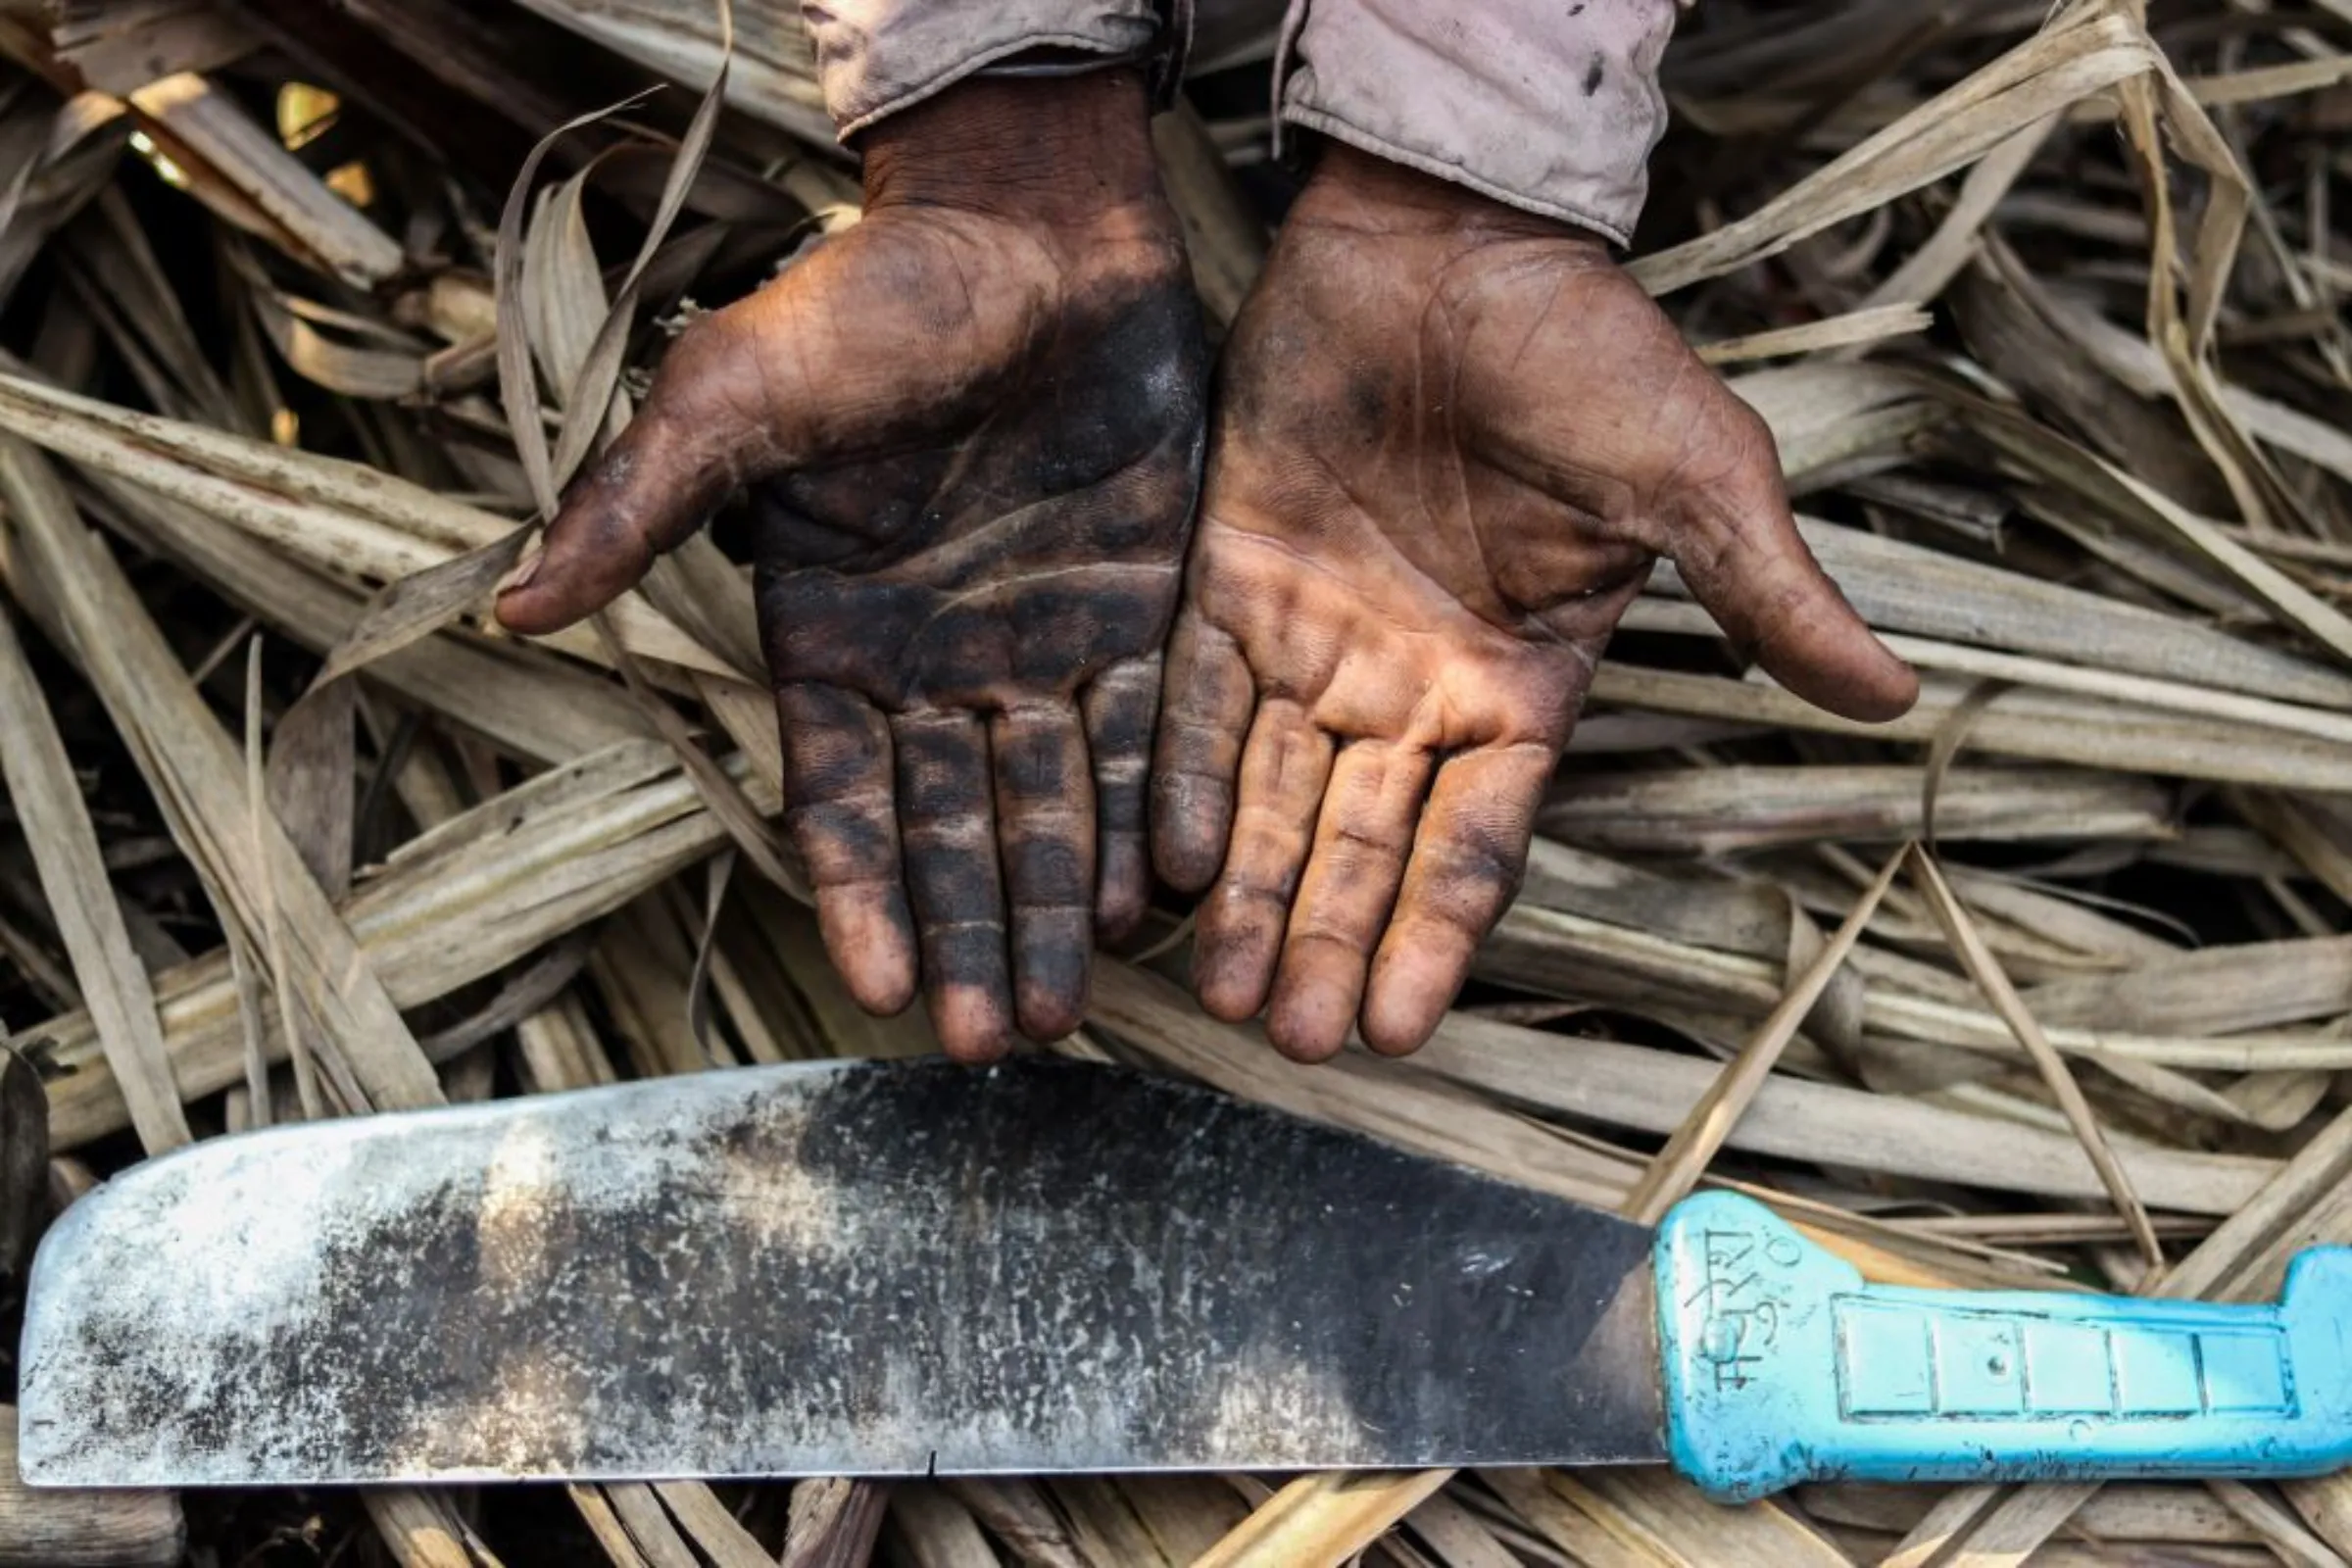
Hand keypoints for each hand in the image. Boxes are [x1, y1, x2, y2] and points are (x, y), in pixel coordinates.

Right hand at [497, 71, 1208, 1060]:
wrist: (1027, 225)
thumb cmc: (868, 299)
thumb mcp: (739, 392)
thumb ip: (640, 501)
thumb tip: (514, 599)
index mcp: (833, 639)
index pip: (841, 796)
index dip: (860, 891)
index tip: (881, 992)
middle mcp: (933, 665)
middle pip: (953, 827)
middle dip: (972, 934)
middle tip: (994, 1044)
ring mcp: (1039, 645)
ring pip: (1051, 804)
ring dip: (1061, 906)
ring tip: (1072, 1010)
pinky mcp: (1138, 613)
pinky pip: (1144, 735)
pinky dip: (1148, 815)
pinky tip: (1160, 899)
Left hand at [1151, 146, 1916, 1061]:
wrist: (1450, 232)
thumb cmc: (1584, 347)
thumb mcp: (1694, 475)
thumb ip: (1764, 594)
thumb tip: (1897, 700)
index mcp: (1520, 685)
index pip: (1475, 844)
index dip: (1437, 937)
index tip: (1399, 1033)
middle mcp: (1413, 686)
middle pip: (1366, 844)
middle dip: (1330, 941)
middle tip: (1295, 1042)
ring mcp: (1318, 639)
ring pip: (1274, 795)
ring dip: (1252, 893)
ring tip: (1224, 994)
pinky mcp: (1233, 578)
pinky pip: (1195, 700)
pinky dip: (1180, 779)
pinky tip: (1165, 866)